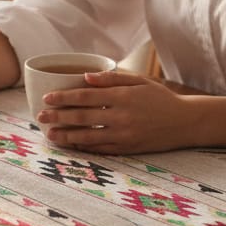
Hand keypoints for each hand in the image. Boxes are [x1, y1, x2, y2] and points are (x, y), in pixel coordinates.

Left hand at [35, 70, 199, 153]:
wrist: (185, 122)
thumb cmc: (160, 98)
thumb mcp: (139, 81)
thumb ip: (112, 78)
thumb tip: (85, 76)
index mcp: (122, 97)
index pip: (85, 96)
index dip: (64, 98)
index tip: (47, 98)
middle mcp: (121, 117)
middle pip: (82, 118)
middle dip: (58, 117)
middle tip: (40, 116)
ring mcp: (124, 136)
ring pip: (88, 137)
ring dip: (66, 136)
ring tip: (50, 134)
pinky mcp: (128, 149)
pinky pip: (101, 149)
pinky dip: (84, 147)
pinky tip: (71, 144)